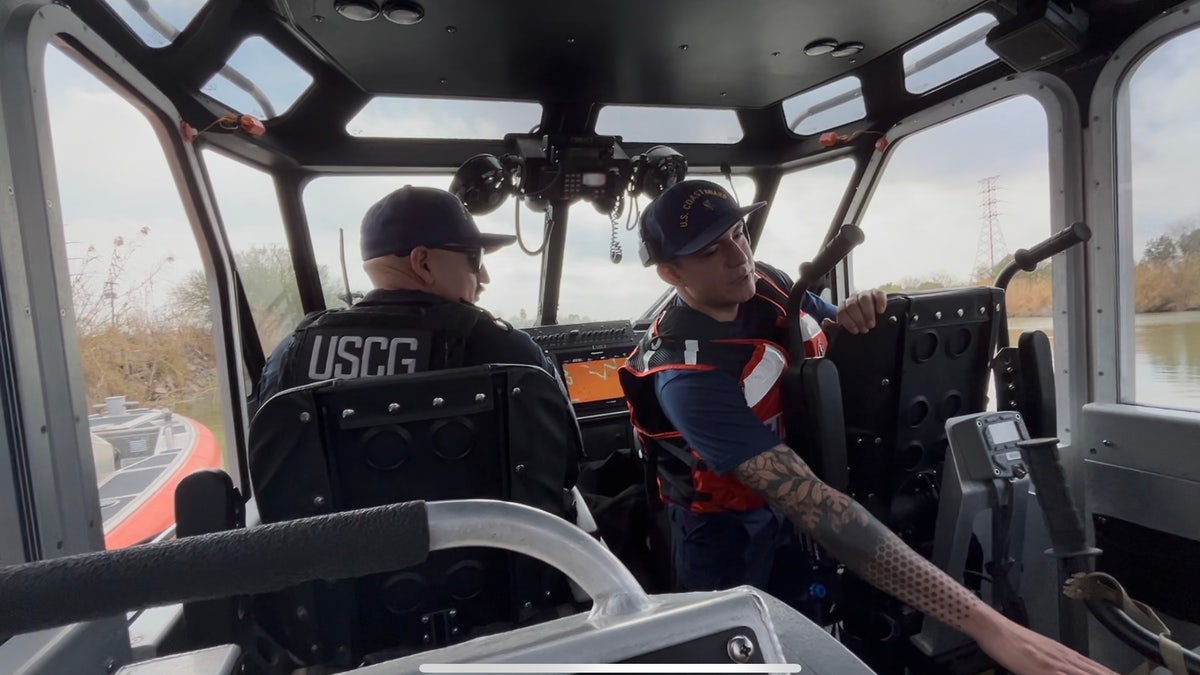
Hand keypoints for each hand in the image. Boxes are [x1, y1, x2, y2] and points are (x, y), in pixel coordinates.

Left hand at [824, 289, 886, 334]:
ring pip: (863, 298)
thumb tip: (825, 322)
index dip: (848, 322)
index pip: (841, 311)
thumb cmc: (859, 324)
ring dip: (868, 312)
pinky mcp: (877, 293)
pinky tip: (880, 311)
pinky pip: (878, 294)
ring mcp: (865, 294)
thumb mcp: (845, 328)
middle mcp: (853, 298)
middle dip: (858, 319)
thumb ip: (833, 327)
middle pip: (852, 305)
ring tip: (871, 324)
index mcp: (844, 306)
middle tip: (865, 329)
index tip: (856, 331)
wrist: (875, 320)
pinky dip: (880, 302)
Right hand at [975, 620, 1117, 674]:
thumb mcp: (1037, 653)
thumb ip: (1053, 663)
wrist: (994, 628)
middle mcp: (1065, 658)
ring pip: (1087, 673)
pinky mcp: (1044, 668)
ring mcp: (1056, 663)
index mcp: (1065, 655)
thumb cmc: (1011, 641)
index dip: (1111, 673)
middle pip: (1097, 672)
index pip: (1097, 669)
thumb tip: (1064, 668)